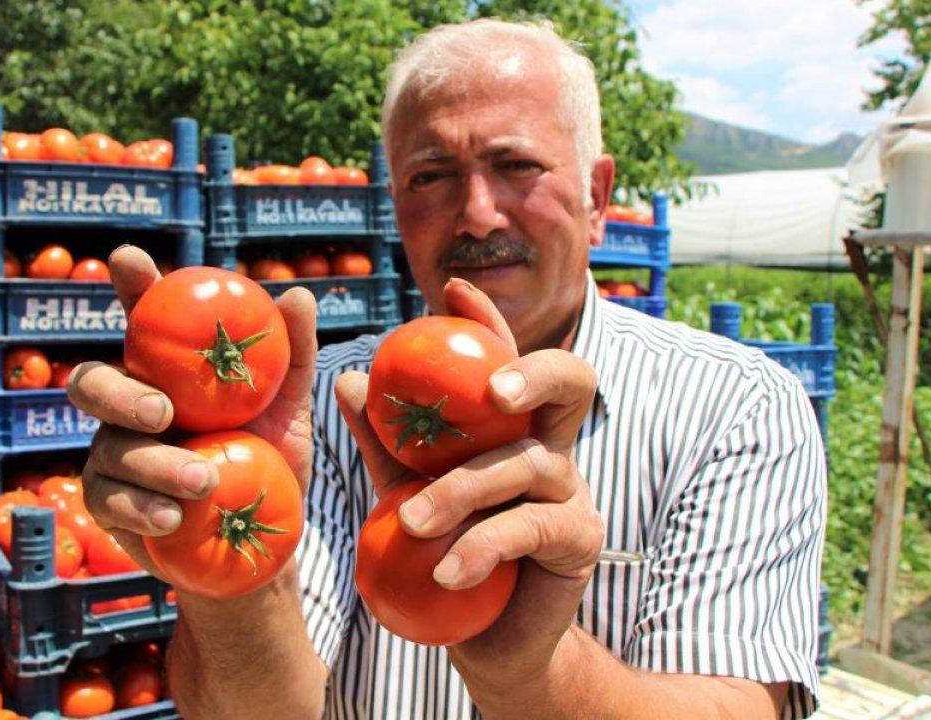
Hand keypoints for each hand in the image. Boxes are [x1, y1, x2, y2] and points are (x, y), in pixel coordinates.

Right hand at [67, 246, 317, 581]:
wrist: (257, 544)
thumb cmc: (268, 459)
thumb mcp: (288, 407)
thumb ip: (290, 354)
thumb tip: (297, 295)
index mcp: (166, 371)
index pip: (141, 319)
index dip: (130, 286)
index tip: (129, 260)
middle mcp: (128, 406)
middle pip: (92, 383)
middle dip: (120, 393)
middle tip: (165, 413)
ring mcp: (111, 455)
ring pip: (107, 448)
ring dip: (153, 464)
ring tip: (203, 483)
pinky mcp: (108, 506)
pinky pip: (109, 501)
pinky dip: (142, 508)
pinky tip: (173, 519)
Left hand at [334, 278, 602, 681]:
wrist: (484, 640)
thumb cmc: (443, 555)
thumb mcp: (406, 491)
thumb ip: (387, 442)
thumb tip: (350, 380)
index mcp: (513, 426)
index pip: (507, 359)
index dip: (488, 320)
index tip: (450, 290)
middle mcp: (551, 446)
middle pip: (571, 381)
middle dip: (534, 370)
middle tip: (491, 391)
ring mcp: (572, 491)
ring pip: (528, 463)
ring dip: (464, 489)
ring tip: (410, 522)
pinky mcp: (580, 540)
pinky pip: (532, 527)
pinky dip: (483, 545)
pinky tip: (445, 571)